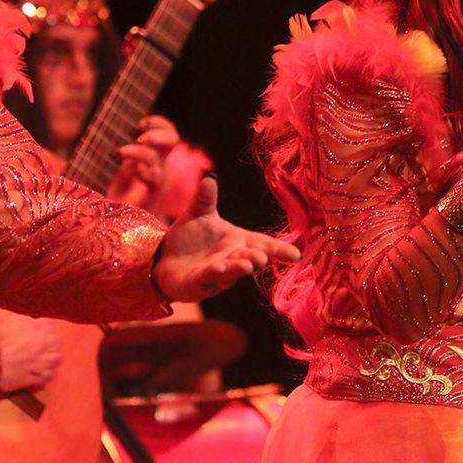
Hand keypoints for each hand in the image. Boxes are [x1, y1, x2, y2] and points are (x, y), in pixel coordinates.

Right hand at [0, 310, 62, 392]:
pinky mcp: (38, 379)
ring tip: (40, 360)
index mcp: (40, 327)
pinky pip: (47, 377)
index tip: (35, 332)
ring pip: (56, 360)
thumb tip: (26, 322)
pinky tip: (37, 373)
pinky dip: (44, 375)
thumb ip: (22, 320)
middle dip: (49, 344)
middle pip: (56, 343)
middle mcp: (46, 344)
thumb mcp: (7, 320)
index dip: (41, 329)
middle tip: (38, 347)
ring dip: (49, 359)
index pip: (49, 326)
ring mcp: (44, 362)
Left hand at [106, 115, 180, 210]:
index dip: (158, 123)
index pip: (167, 132)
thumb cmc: (121, 200)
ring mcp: (158, 180)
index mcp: (155, 157)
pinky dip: (145, 171)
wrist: (122, 228)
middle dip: (158, 131)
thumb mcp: (122, 173)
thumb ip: (128, 159)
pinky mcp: (153, 195)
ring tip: (121, 153)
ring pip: (157, 157)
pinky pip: (155, 178)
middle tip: (140, 136)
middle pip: (172, 139)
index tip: (140, 123)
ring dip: (139, 151)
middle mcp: (160, 166)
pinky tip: (134, 172)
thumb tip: (126, 143)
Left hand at [153, 176, 300, 302]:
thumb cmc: (190, 237)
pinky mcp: (198, 284)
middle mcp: (232, 259)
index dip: (281, 251)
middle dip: (257, 259)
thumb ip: (205, 199)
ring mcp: (217, 275)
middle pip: (250, 260)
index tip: (297, 256)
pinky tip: (217, 268)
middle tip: (263, 257)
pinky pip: (207, 279)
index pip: (264, 246)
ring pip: (231, 272)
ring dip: (238, 268)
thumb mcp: (198, 214)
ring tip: (247, 264)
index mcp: (239, 242)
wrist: (165, 257)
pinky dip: (213, 274)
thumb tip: (209, 178)